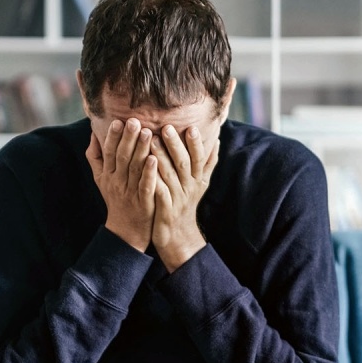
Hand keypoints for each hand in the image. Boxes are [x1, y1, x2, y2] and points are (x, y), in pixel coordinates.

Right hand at [85, 119, 156, 251]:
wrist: (126, 230)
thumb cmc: (116, 199)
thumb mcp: (101, 179)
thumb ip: (95, 157)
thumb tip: (93, 133)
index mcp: (108, 174)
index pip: (109, 152)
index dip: (112, 137)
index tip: (118, 121)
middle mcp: (117, 181)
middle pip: (121, 157)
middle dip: (128, 138)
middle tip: (135, 121)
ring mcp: (130, 192)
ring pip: (134, 168)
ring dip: (141, 150)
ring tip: (148, 133)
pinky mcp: (143, 202)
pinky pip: (145, 185)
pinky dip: (149, 172)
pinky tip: (154, 159)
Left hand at [149, 125, 218, 271]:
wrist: (178, 235)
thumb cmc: (186, 203)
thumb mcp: (200, 184)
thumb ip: (208, 163)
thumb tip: (216, 139)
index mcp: (197, 180)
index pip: (199, 158)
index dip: (196, 144)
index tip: (191, 127)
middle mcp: (189, 188)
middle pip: (184, 164)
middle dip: (176, 145)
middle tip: (166, 127)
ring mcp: (177, 199)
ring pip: (170, 176)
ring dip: (161, 158)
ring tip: (150, 141)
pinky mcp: (165, 210)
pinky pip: (159, 193)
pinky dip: (154, 181)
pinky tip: (145, 170)